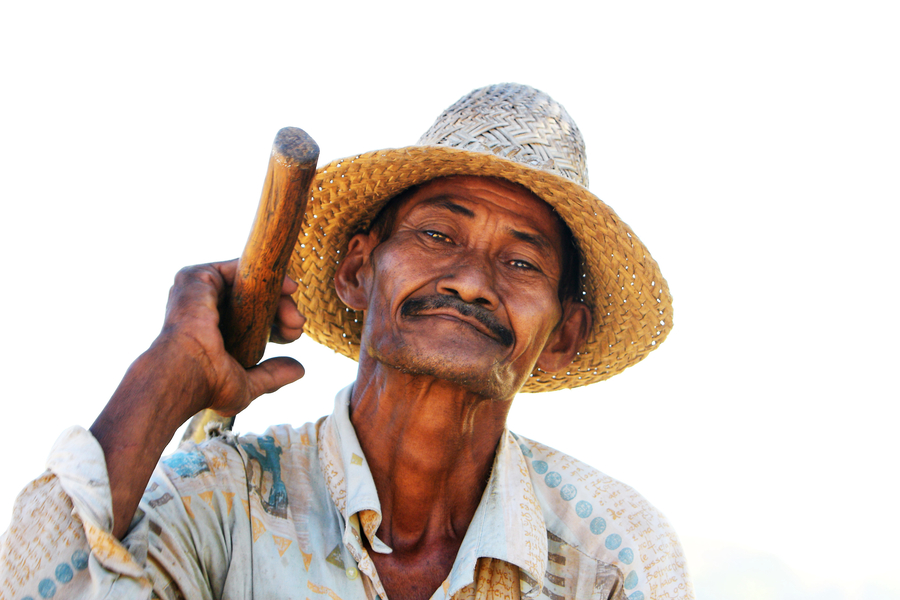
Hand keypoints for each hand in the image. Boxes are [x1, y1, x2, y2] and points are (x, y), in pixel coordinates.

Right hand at [155, 259, 306, 418]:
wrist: (186, 373)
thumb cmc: (208, 385)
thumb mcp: (247, 384)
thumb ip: (272, 375)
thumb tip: (299, 369)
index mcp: (214, 331)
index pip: (252, 317)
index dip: (278, 323)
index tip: (294, 334)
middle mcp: (206, 308)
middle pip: (254, 297)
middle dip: (283, 308)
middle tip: (298, 323)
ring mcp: (200, 291)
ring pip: (249, 281)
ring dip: (278, 292)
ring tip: (293, 314)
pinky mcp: (197, 277)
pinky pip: (237, 266)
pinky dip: (264, 271)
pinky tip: (286, 287)